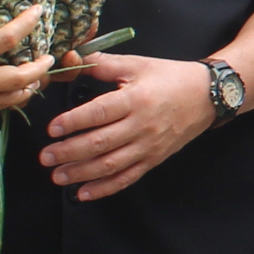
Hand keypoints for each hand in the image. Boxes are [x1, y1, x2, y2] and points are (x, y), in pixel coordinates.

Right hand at [0, 0, 49, 122]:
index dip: (27, 24)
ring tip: (35, 80)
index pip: (6, 39)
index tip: (38, 12)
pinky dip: (4, 102)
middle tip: (49, 58)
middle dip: (39, 69)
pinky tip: (5, 94)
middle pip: (20, 79)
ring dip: (26, 90)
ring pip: (9, 101)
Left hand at [40, 53, 216, 199]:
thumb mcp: (137, 64)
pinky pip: (127, 178)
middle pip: (101, 143)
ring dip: (82, 173)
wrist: (207, 96)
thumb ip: (103, 64)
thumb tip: (71, 60)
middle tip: (45, 157)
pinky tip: (84, 193)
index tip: (52, 129)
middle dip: (69, 152)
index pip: (100, 113)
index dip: (74, 122)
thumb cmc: (169, 77)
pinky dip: (105, 188)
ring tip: (58, 176)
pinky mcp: (153, 160)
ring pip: (111, 164)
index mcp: (136, 99)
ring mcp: (148, 146)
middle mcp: (142, 126)